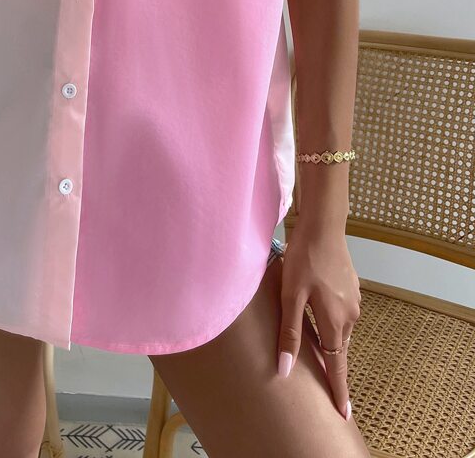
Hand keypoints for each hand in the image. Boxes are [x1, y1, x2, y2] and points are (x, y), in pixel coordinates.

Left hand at [276, 223, 361, 419]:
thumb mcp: (290, 295)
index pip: (338, 365)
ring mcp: (354, 300)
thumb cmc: (303, 259)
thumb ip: (289, 333)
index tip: (344, 413)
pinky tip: (317, 314)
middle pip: (338, 348)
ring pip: (340, 330)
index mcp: (336, 321)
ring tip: (314, 348)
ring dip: (329, 339)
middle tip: (322, 384)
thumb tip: (285, 369)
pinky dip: (331, 321)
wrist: (323, 226)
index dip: (338, 390)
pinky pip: (341, 314)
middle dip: (331, 365)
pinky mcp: (352, 288)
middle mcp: (351, 315)